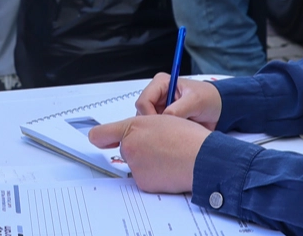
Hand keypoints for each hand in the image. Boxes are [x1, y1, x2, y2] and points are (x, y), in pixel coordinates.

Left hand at [87, 114, 210, 193]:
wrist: (202, 158)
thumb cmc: (188, 138)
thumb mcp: (162, 119)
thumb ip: (142, 125)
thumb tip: (133, 134)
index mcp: (132, 127)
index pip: (100, 134)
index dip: (100, 137)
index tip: (100, 140)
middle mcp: (130, 147)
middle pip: (126, 148)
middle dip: (139, 148)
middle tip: (159, 145)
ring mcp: (135, 166)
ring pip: (136, 163)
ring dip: (147, 162)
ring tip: (169, 156)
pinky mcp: (143, 183)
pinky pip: (144, 178)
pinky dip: (154, 175)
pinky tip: (169, 168)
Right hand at [135, 73, 222, 127]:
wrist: (220, 109)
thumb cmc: (209, 99)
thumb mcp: (195, 101)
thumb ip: (178, 109)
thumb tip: (164, 119)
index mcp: (161, 83)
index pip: (143, 101)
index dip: (149, 116)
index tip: (162, 127)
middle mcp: (157, 95)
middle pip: (142, 114)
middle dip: (153, 125)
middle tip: (168, 133)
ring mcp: (160, 108)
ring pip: (148, 124)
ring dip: (159, 130)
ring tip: (174, 133)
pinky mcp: (165, 120)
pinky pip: (156, 130)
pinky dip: (163, 135)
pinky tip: (175, 136)